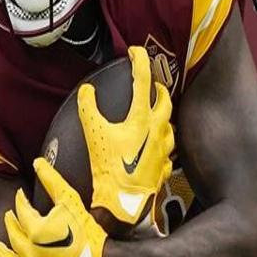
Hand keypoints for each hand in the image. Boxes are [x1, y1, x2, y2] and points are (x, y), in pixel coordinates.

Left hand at [0, 158, 106, 256]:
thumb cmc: (90, 234)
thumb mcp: (71, 202)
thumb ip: (52, 181)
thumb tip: (36, 162)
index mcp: (35, 232)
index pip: (21, 212)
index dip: (20, 202)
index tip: (20, 197)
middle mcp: (29, 255)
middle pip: (13, 237)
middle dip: (11, 225)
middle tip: (10, 218)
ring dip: (2, 256)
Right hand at [78, 45, 174, 224]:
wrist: (123, 205)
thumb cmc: (109, 170)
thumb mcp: (94, 135)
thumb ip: (89, 109)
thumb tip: (86, 91)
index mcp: (141, 119)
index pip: (144, 81)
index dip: (140, 61)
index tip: (135, 51)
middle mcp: (158, 130)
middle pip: (164, 100)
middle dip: (159, 87)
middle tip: (151, 83)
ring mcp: (164, 149)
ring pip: (170, 124)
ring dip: (163, 113)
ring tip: (154, 111)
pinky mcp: (164, 167)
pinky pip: (167, 149)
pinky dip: (162, 141)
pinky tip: (155, 145)